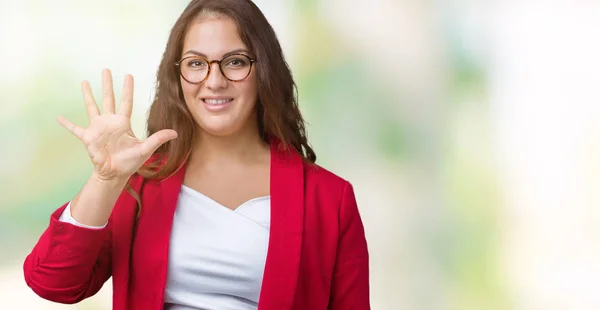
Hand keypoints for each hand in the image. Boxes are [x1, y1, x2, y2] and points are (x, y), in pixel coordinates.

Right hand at [57, 69, 176, 181]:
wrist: (115, 174)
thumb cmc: (130, 162)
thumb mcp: (145, 149)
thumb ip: (158, 139)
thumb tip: (176, 133)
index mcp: (123, 123)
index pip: (126, 101)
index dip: (127, 89)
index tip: (128, 75)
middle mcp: (110, 122)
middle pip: (108, 98)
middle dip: (107, 84)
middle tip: (106, 69)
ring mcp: (98, 128)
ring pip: (92, 107)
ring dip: (87, 95)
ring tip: (84, 82)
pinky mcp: (88, 138)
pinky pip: (75, 129)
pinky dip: (66, 124)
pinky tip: (58, 117)